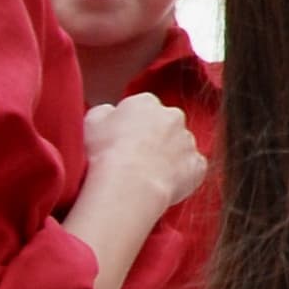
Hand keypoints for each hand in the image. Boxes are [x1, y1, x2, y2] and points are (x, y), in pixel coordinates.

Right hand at [82, 90, 207, 216]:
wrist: (129, 183)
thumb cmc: (106, 152)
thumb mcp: (90, 122)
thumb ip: (104, 112)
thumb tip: (110, 113)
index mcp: (146, 102)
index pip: (142, 109)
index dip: (131, 126)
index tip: (122, 141)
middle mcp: (173, 116)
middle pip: (165, 125)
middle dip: (155, 138)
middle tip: (135, 159)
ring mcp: (188, 141)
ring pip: (180, 147)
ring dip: (168, 157)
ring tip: (147, 176)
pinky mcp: (198, 165)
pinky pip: (191, 168)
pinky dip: (181, 176)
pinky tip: (162, 185)